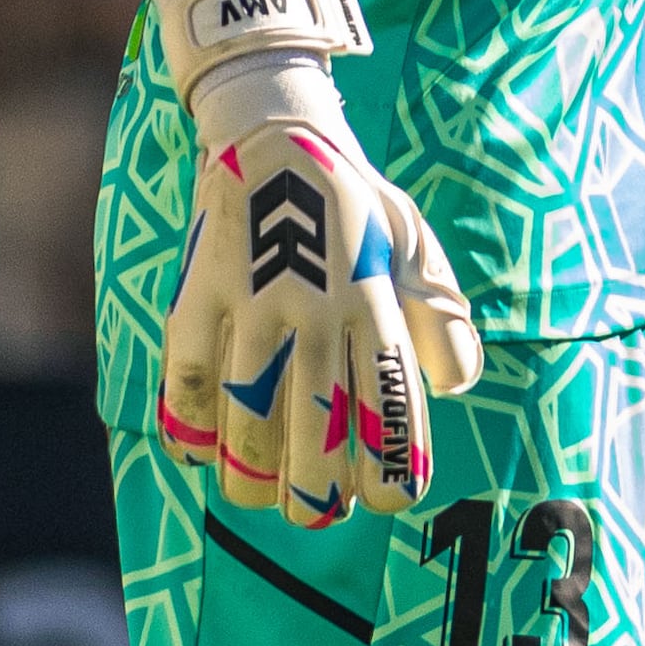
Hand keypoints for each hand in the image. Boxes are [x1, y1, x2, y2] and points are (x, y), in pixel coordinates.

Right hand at [154, 52, 481, 527]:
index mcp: (376, 302)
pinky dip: (190, 432)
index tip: (380, 499)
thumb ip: (442, 318)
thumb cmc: (355, 206)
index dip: (387, 472)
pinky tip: (201, 451)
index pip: (390, 407)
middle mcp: (318, 308)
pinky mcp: (197, 295)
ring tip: (260, 495)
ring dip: (252, 476)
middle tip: (314, 512)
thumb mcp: (416, 248)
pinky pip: (187, 383)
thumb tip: (457, 386)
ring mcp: (253, 302)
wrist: (275, 133)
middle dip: (315, 494)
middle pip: (315, 429)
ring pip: (247, 420)